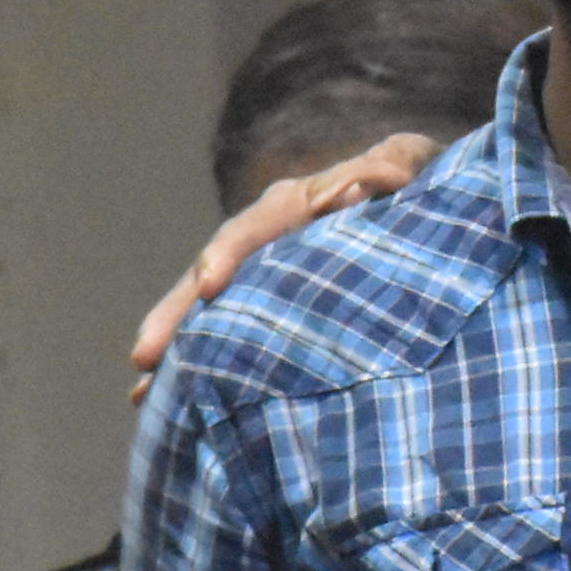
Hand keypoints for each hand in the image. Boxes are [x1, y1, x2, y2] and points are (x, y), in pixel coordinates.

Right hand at [128, 133, 437, 393]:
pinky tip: (169, 404)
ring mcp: (266, 276)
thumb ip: (393, 168)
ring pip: (210, 311)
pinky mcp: (272, 309)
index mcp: (297, 203)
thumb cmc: (422, 183)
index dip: (227, 255)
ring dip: (179, 349)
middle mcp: (267, 239)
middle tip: (144, 356)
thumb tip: (363, 184)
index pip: (251, 228)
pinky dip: (201, 366)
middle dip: (177, 314)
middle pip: (211, 274)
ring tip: (144, 394)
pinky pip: (229, 335)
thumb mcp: (412, 166)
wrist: (427, 207)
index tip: (208, 286)